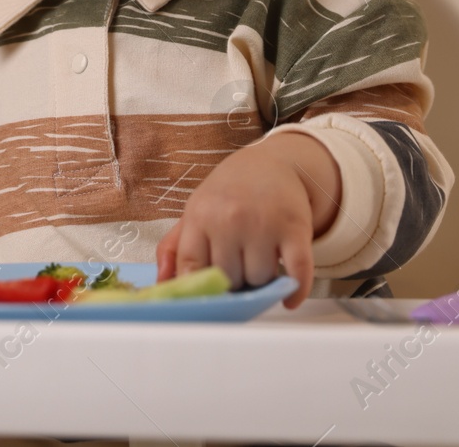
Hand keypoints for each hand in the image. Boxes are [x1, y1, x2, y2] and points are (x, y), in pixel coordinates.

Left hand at [154, 130, 341, 308]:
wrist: (272, 162)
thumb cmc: (230, 193)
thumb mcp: (196, 211)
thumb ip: (174, 248)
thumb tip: (161, 284)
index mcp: (200, 216)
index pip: (190, 268)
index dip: (199, 287)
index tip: (207, 294)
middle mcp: (229, 219)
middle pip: (229, 279)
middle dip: (234, 280)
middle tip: (239, 264)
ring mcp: (263, 223)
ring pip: (260, 280)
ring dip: (262, 280)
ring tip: (260, 259)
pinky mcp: (295, 228)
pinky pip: (297, 273)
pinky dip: (295, 290)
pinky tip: (289, 296)